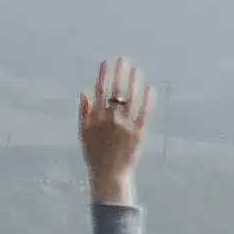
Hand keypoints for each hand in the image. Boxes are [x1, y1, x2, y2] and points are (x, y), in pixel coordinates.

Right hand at [77, 58, 152, 198]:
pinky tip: (150, 88)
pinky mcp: (139, 134)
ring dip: (133, 82)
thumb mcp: (83, 133)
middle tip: (124, 60)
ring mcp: (126, 126)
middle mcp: (111, 119)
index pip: (100, 91)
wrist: (109, 173)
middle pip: (116, 92)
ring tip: (136, 69)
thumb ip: (84, 112)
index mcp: (97, 118)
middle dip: (120, 74)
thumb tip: (84, 92)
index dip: (104, 75)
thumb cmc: (95, 154)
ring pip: (131, 99)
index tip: (107, 62)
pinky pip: (144, 113)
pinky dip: (147, 100)